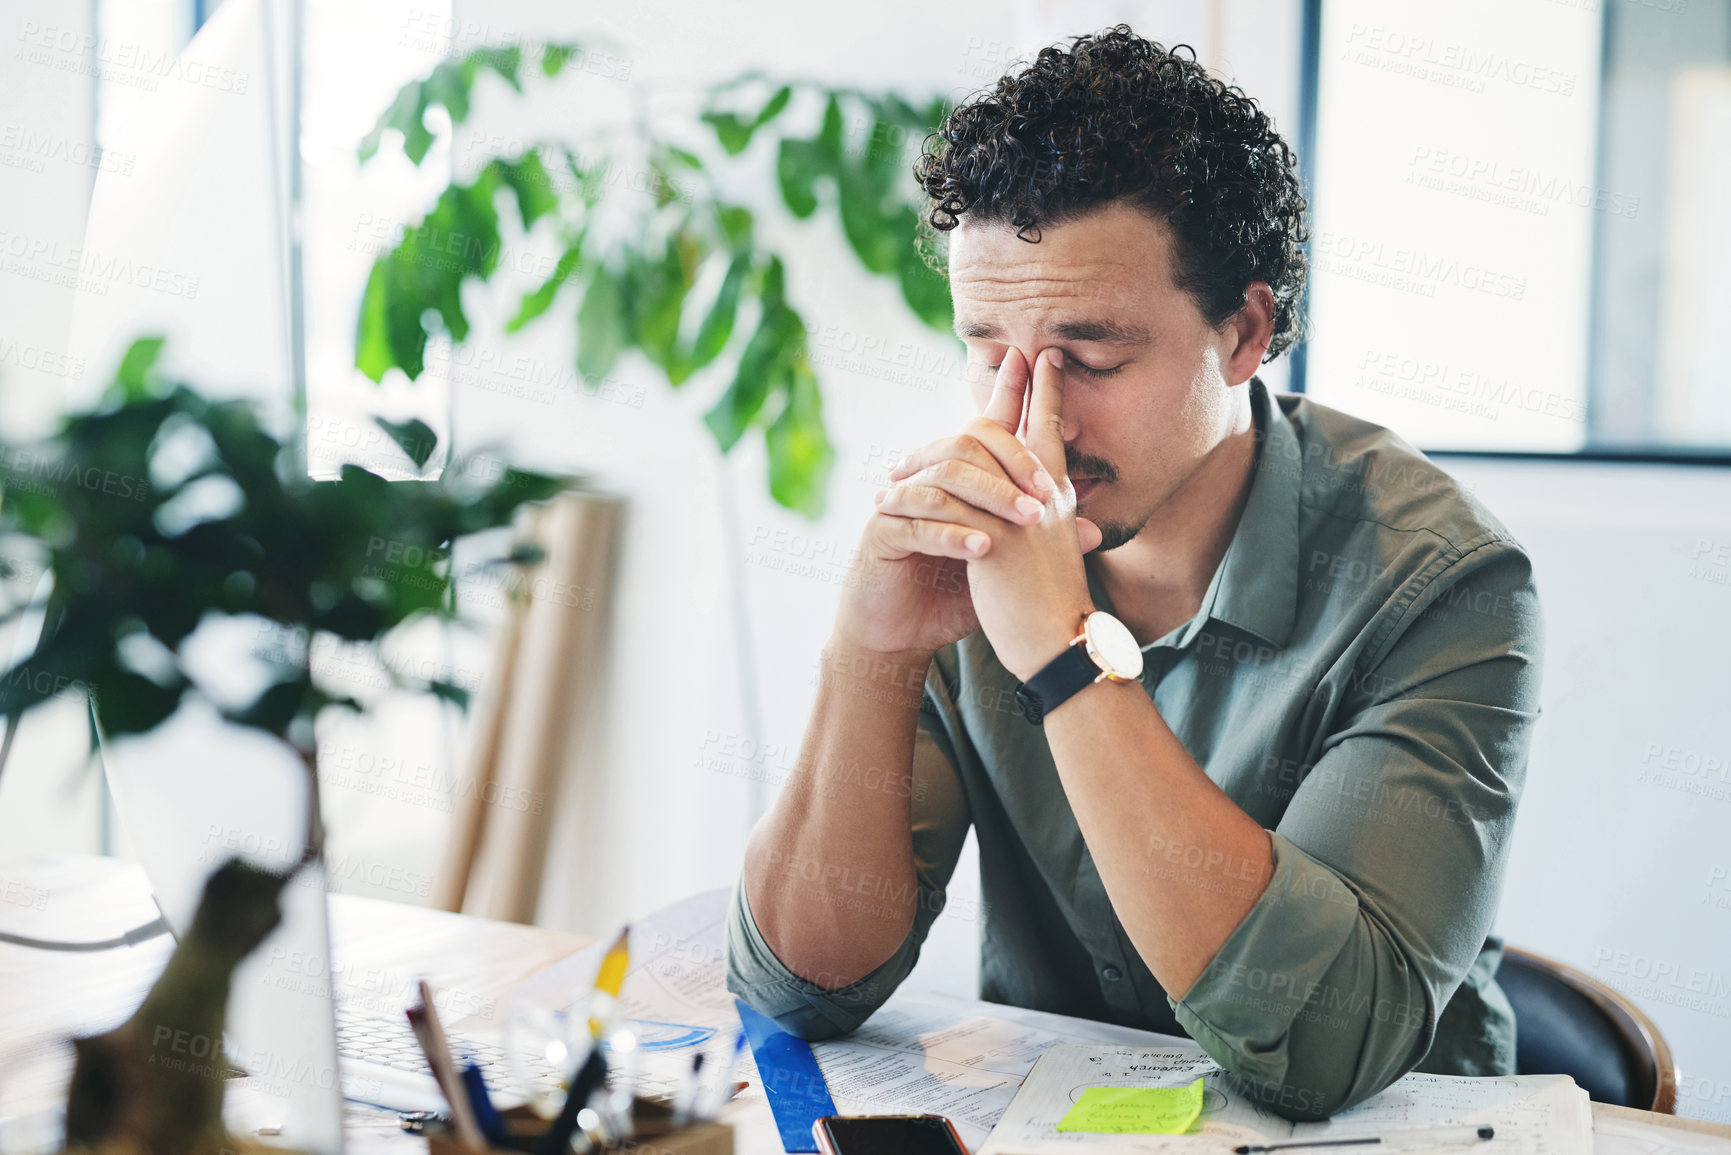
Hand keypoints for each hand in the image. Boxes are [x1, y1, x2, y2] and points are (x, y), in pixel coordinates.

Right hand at [830, 349, 1098, 659]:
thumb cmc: (950, 595)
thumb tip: (1093, 532)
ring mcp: (899, 503)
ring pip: (945, 480)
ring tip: (1027, 521)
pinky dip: (954, 534)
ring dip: (991, 498)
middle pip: (967, 443)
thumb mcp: (1002, 567)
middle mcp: (926, 479)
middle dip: (1012, 462)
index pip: (986, 425)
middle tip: (1049, 491)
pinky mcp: (880, 533)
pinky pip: (917, 523)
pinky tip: (984, 548)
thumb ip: (1037, 545)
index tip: (1042, 359)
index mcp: (957, 479)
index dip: (1012, 390)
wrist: (896, 632)